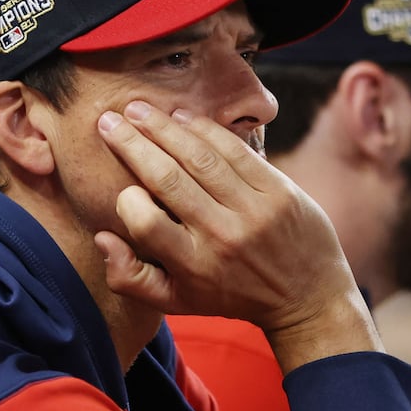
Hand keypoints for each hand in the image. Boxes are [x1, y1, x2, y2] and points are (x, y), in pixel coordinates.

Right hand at [95, 101, 381, 370]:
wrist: (308, 297)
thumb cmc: (230, 295)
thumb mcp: (177, 301)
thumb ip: (130, 278)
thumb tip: (102, 238)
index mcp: (193, 266)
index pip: (147, 225)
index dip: (127, 201)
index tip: (121, 186)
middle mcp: (222, 236)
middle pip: (168, 179)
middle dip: (132, 144)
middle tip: (108, 120)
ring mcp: (253, 210)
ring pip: (200, 157)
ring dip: (163, 127)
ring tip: (138, 108)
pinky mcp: (278, 190)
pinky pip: (235, 150)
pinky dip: (204, 129)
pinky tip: (180, 116)